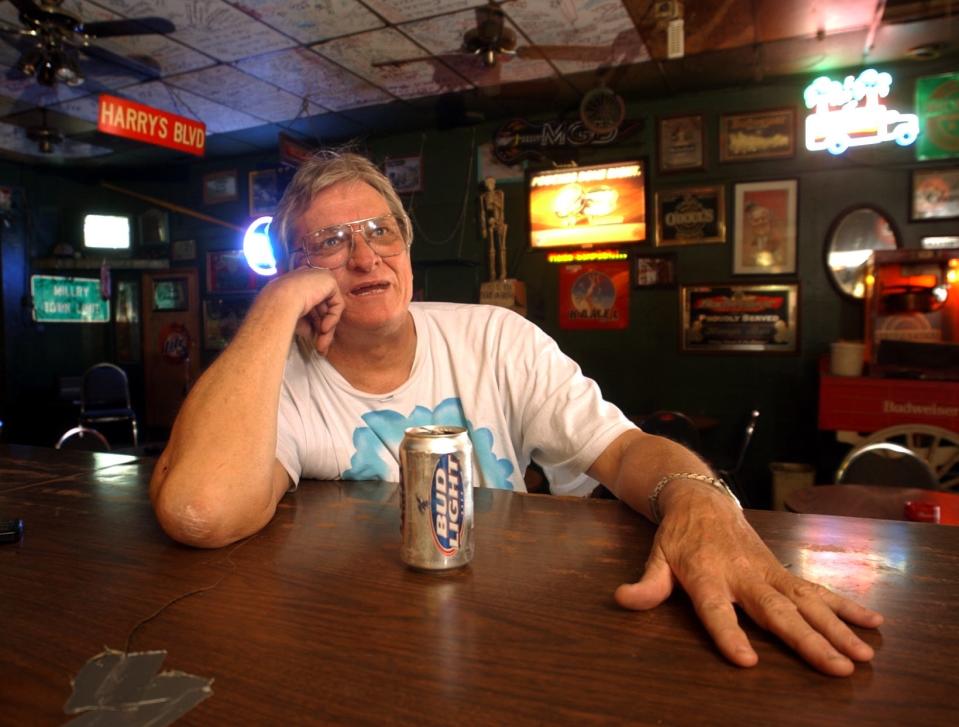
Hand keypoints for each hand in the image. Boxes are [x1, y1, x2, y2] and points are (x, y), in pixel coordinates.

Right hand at [268, 266, 344, 355]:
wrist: (278, 303)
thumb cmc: (279, 313)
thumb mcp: (296, 321)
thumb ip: (308, 324)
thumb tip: (316, 334)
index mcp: (297, 285)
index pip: (311, 306)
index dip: (314, 324)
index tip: (313, 339)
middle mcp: (308, 278)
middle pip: (322, 308)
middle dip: (322, 330)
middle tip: (320, 348)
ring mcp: (319, 277)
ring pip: (330, 309)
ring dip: (327, 330)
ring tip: (321, 345)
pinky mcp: (329, 279)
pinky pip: (337, 303)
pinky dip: (333, 318)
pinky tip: (324, 329)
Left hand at [614, 488, 883, 675]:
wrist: (701, 497)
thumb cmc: (677, 536)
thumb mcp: (656, 557)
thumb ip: (647, 584)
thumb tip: (622, 599)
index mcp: (707, 575)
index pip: (717, 611)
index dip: (729, 634)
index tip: (746, 661)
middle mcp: (743, 575)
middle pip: (776, 612)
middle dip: (807, 640)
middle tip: (837, 667)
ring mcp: (767, 572)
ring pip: (806, 603)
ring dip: (837, 629)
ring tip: (863, 655)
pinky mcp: (782, 570)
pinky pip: (817, 590)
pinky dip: (845, 605)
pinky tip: (873, 623)